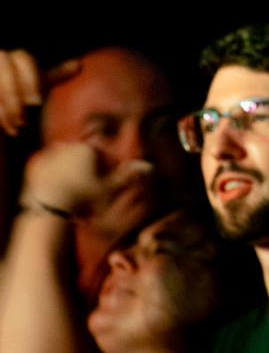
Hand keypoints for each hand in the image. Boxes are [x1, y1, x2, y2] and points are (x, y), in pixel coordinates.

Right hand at [0, 50, 79, 136]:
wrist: (3, 118)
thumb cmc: (22, 101)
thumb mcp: (38, 87)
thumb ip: (54, 76)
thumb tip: (78, 64)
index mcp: (14, 59)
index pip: (23, 56)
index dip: (31, 78)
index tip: (38, 102)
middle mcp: (1, 62)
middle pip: (5, 67)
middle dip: (15, 93)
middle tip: (26, 114)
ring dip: (9, 106)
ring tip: (20, 125)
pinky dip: (1, 115)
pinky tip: (10, 129)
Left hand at [22, 142, 151, 218]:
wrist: (50, 206)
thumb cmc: (84, 197)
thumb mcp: (110, 189)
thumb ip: (128, 176)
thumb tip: (150, 166)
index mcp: (88, 149)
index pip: (104, 157)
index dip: (108, 172)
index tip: (106, 187)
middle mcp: (68, 146)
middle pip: (85, 157)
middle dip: (90, 171)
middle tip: (90, 191)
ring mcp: (50, 154)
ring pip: (68, 162)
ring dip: (73, 173)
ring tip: (75, 192)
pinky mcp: (36, 164)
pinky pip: (50, 168)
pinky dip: (55, 176)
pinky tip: (60, 190)